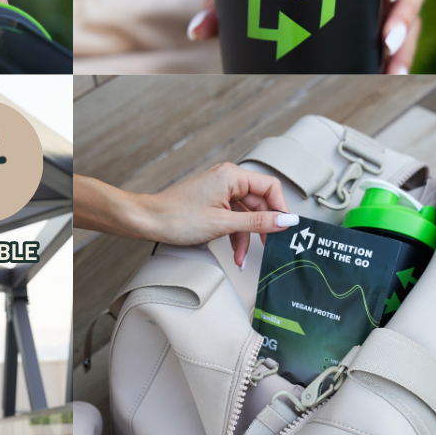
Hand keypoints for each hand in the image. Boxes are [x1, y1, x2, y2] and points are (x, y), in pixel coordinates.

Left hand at [74, 165, 294, 268]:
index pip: (270, 187)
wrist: (148, 221)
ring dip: (246, 237)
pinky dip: (235, 235)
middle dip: (262, 228)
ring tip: (242, 258)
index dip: (280, 208)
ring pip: (246, 214)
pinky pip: (232, 217)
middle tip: (269, 247)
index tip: (285, 229)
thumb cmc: (178, 217)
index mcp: (232, 176)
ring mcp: (219, 191)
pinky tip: (235, 253)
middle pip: (259, 202)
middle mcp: (227, 179)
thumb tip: (287, 220)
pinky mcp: (212, 202)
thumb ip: (258, 222)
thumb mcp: (224, 224)